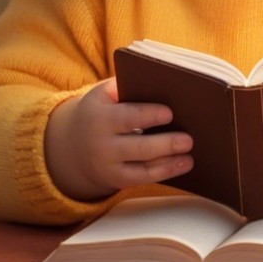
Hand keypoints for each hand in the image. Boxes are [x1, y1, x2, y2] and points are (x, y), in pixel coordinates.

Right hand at [44, 77, 193, 200]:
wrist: (73, 144)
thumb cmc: (101, 110)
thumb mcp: (104, 94)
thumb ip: (127, 86)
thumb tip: (164, 81)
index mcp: (99, 117)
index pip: (126, 117)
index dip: (147, 115)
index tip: (169, 113)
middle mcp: (101, 144)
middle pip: (137, 146)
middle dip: (164, 143)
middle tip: (188, 139)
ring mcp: (108, 165)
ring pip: (142, 167)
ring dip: (169, 162)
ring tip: (190, 155)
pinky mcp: (117, 180)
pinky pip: (143, 178)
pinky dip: (166, 172)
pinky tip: (184, 163)